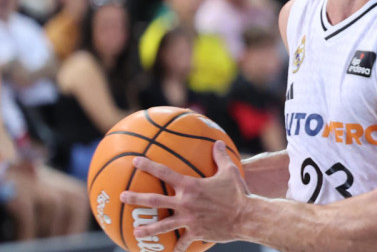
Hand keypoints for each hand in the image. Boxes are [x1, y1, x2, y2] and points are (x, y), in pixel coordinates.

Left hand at [121, 141, 248, 251]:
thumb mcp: (231, 171)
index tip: (135, 161)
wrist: (247, 216)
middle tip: (121, 196)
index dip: (149, 166)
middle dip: (136, 198)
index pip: (165, 173)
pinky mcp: (196, 233)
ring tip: (136, 232)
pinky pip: (183, 242)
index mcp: (191, 186)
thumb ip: (221, 157)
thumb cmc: (239, 192)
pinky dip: (178, 247)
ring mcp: (189, 219)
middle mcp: (185, 203)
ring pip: (163, 225)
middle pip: (154, 200)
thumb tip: (218, 143)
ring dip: (148, 229)